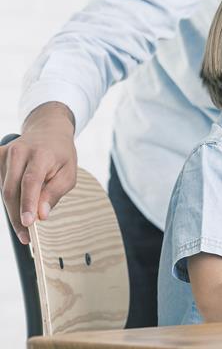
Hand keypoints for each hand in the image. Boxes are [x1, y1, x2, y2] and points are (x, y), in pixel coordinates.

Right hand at [0, 102, 77, 243]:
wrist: (48, 132)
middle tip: (26, 236)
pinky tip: (16, 206)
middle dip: (17, 215)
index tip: (28, 223)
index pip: (31, 182)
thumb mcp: (69, 173)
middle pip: (12, 190)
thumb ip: (55, 192)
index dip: (28, 203)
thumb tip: (41, 214)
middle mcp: (20, 151)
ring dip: (13, 209)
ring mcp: (5, 153)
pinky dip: (8, 198)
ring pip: (3, 190)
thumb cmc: (61, 155)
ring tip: (24, 223)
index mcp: (41, 154)